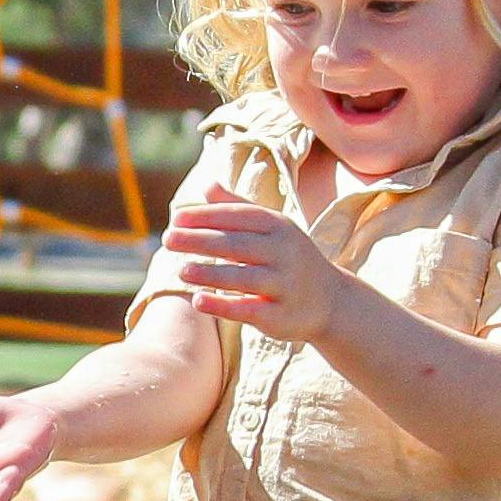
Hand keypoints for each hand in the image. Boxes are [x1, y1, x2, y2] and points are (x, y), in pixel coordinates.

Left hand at [160, 196, 352, 343]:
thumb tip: (206, 185)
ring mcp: (285, 285)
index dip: (208, 216)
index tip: (177, 218)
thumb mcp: (273, 228)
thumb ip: (238, 208)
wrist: (331, 301)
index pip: (239, 218)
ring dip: (211, 273)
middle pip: (238, 245)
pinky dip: (223, 306)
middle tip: (168, 239)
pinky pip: (249, 310)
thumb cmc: (290, 257)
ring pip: (244, 278)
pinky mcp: (280, 316)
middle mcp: (285, 253)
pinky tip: (198, 300)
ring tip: (181, 271)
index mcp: (280, 227)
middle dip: (202, 241)